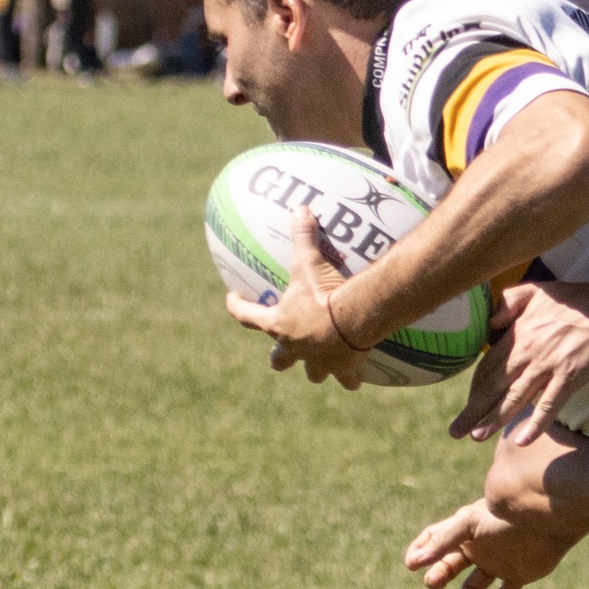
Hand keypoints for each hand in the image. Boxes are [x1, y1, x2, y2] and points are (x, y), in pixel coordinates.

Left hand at [224, 205, 367, 387]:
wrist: (354, 321)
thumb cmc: (324, 293)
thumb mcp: (310, 263)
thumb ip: (303, 236)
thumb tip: (298, 208)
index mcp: (279, 323)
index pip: (248, 316)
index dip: (238, 307)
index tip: (232, 299)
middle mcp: (295, 348)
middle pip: (279, 360)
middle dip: (279, 359)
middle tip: (279, 356)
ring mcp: (319, 362)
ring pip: (313, 374)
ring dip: (316, 371)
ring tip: (323, 368)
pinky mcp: (343, 369)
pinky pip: (348, 379)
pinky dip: (351, 378)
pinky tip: (356, 379)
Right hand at [405, 497, 574, 588]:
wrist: (547, 522)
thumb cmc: (506, 518)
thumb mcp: (469, 524)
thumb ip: (442, 541)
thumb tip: (414, 562)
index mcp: (466, 530)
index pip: (435, 539)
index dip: (421, 551)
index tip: (411, 564)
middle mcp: (480, 547)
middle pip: (451, 565)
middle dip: (439, 574)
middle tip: (432, 582)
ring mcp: (498, 562)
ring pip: (474, 586)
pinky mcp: (518, 576)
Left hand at [450, 280, 588, 442]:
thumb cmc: (577, 299)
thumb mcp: (536, 290)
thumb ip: (508, 302)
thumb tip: (489, 324)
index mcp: (518, 333)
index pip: (488, 366)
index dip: (475, 389)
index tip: (468, 406)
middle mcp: (528, 350)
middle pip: (493, 386)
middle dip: (472, 411)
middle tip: (455, 431)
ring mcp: (548, 364)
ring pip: (514, 397)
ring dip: (493, 420)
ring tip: (476, 438)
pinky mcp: (570, 375)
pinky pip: (549, 404)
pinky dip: (535, 423)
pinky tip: (522, 440)